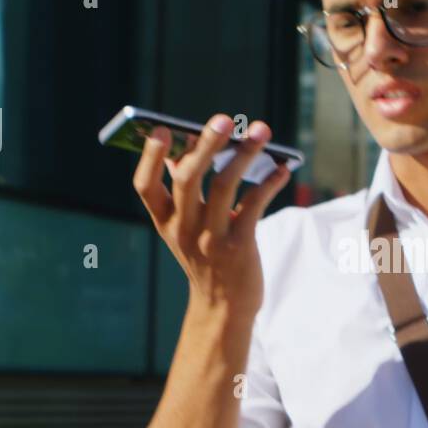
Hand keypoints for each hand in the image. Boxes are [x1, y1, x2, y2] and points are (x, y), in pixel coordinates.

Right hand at [132, 113, 290, 320]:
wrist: (224, 307)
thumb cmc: (207, 258)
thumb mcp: (186, 229)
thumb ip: (183, 194)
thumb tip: (184, 149)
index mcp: (165, 221)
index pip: (145, 186)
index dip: (150, 158)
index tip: (161, 129)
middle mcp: (183, 229)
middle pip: (187, 179)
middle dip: (205, 145)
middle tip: (223, 120)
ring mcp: (211, 239)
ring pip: (224, 186)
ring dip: (244, 154)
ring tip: (261, 130)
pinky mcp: (239, 247)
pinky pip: (254, 205)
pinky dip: (270, 182)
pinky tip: (282, 168)